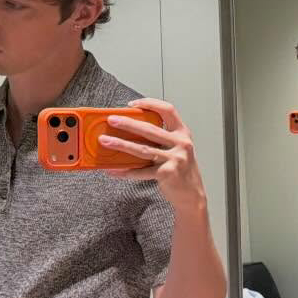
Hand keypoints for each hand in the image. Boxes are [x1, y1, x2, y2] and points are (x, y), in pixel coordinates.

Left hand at [99, 98, 207, 212]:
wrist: (192, 194)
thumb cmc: (181, 170)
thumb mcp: (177, 149)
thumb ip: (161, 139)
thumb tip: (130, 131)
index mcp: (182, 133)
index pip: (167, 110)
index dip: (150, 104)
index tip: (133, 104)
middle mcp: (181, 144)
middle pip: (150, 129)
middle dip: (127, 123)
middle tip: (111, 120)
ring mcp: (175, 159)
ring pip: (142, 149)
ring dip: (121, 144)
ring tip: (105, 141)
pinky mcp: (167, 173)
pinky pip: (141, 171)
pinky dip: (125, 171)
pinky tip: (113, 169)